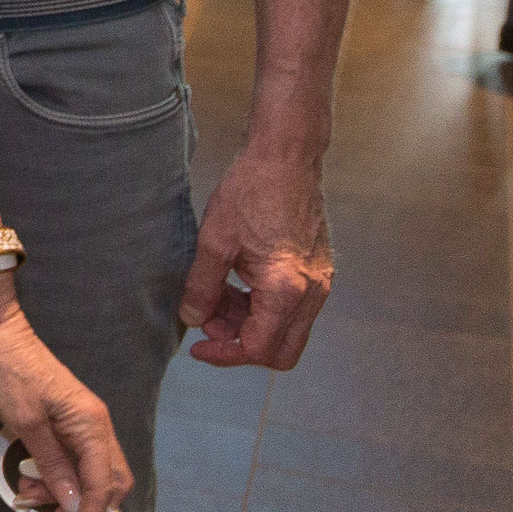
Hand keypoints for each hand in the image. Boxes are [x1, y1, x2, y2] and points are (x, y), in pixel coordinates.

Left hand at [0, 277, 131, 511]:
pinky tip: (30, 475)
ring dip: (64, 491)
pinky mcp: (69, 421)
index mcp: (91, 425)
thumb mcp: (25, 423)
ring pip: (90, 473)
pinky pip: (74, 459)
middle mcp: (97, 425)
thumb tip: (73, 506)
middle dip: (80, 506)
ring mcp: (84, 422)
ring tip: (27, 490)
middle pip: (107, 483)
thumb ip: (52, 465)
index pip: (102, 486)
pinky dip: (57, 474)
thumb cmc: (6, 373)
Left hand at [180, 146, 331, 368]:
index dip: (224, 354)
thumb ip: (202, 286)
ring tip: (216, 295)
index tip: (197, 347)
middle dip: (241, 344)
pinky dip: (263, 307)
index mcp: (287, 288)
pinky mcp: (318, 272)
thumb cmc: (252, 190)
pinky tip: (236, 283)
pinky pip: (293, 308)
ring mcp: (320, 283)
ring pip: (286, 330)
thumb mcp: (214, 240)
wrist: (286, 157)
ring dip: (250, 324)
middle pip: (281, 351)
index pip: (258, 348)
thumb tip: (193, 320)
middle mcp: (312, 293)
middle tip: (209, 320)